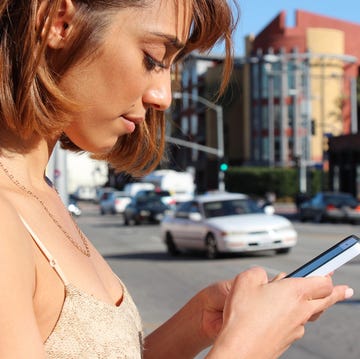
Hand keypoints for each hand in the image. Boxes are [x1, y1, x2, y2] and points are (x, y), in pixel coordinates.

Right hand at [204, 267, 351, 357]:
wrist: (240, 348)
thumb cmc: (244, 316)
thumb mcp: (246, 280)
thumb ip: (259, 272)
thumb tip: (262, 275)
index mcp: (295, 292)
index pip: (323, 282)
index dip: (326, 273)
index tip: (331, 268)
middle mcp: (301, 310)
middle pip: (327, 300)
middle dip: (337, 292)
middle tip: (345, 290)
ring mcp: (297, 327)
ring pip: (313, 313)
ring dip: (315, 304)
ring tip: (317, 300)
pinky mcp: (289, 339)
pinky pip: (298, 324)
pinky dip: (296, 317)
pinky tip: (282, 315)